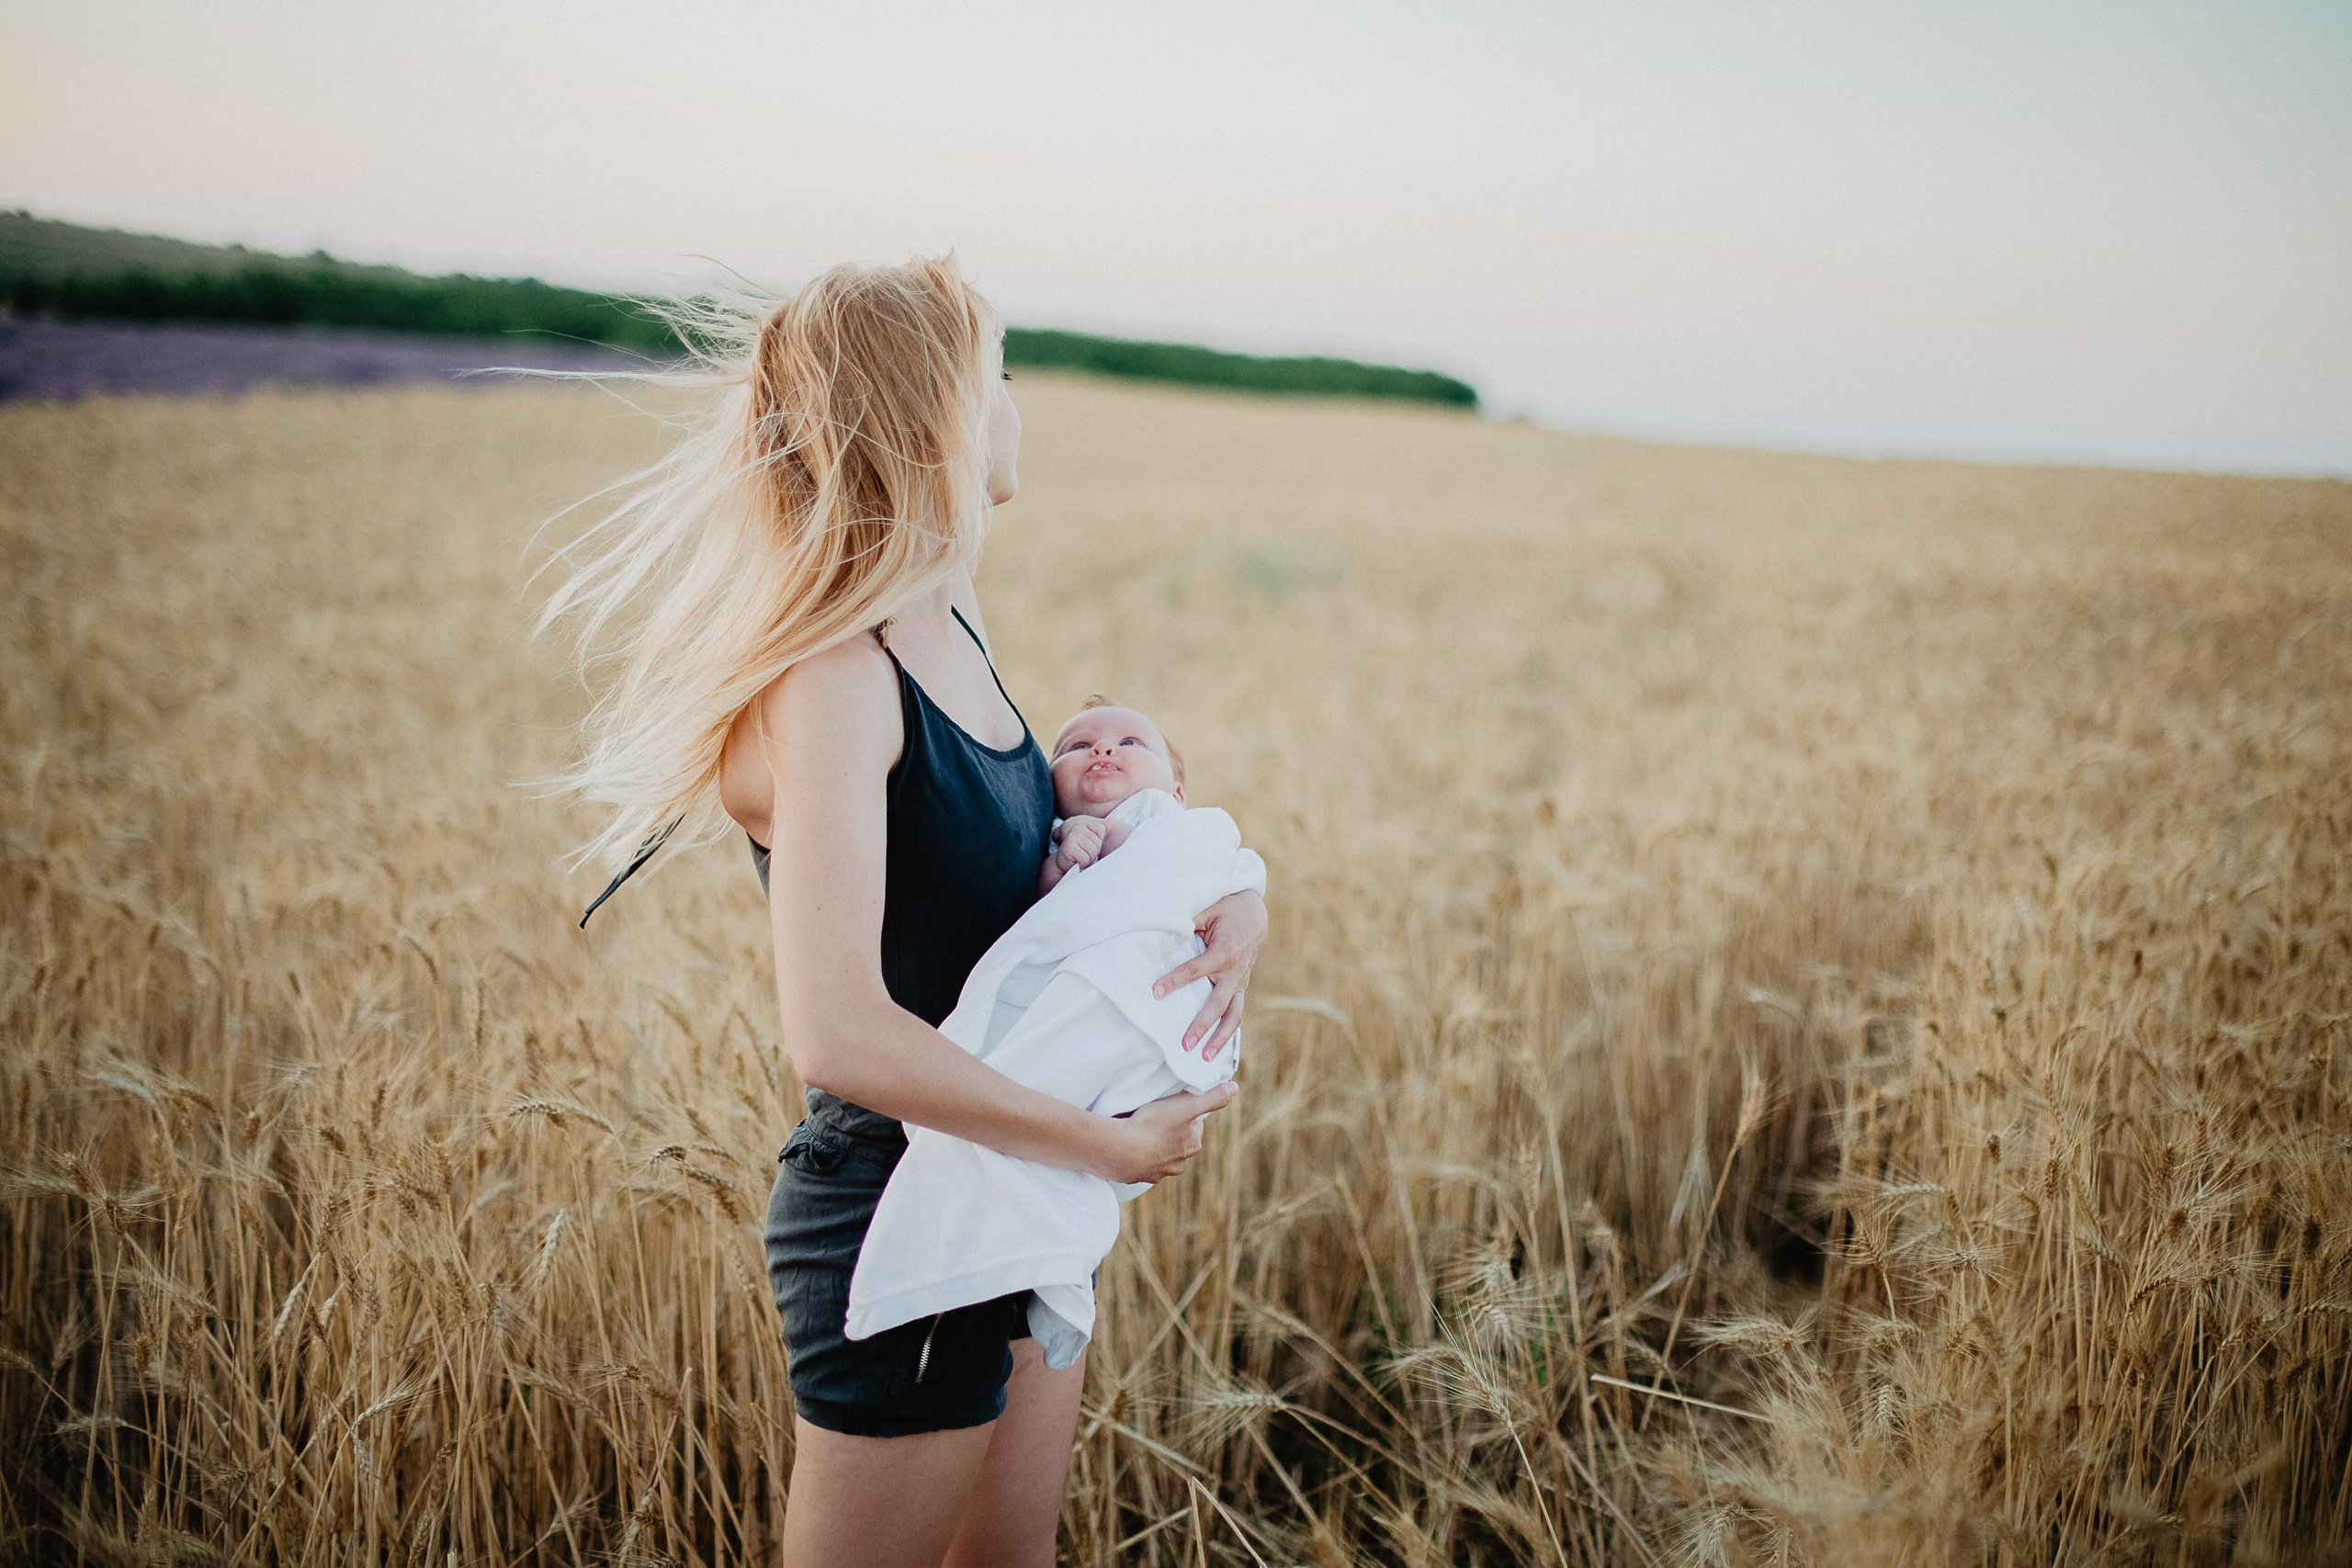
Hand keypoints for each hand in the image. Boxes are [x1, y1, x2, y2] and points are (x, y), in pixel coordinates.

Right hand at [1053, 815, 1110, 874]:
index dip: (1098, 841)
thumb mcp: (1094, 838)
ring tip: (1081, 858)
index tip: (1090, 845)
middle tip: (1085, 853)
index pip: (1101, 829)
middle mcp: (1077, 828)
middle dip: (1094, 852)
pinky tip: (1076, 861)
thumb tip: (1113, 821)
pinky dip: (1083, 863)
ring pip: (1092, 851)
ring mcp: (1072, 836)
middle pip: (1097, 843)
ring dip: (1089, 859)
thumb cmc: (1081, 851)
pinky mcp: (1068, 848)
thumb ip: (1105, 828)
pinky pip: (1085, 858)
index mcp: (1084, 824)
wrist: (1065, 863)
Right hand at [1102, 1082, 1238, 1184]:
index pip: (1194, 1126)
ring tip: (1142, 1133)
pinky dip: (1140, 1157)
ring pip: (1161, 1156)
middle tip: (1157, 1118)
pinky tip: (1132, 1148)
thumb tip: (1234, 1088)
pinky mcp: (1139, 1177)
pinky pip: (1143, 1165)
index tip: (1173, 1107)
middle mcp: (1179, 1163)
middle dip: (1172, 1132)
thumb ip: (1212, 1098)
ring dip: (1155, 1146)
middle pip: (1179, 1142)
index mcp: (1192, 1146)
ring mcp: (1158, 1172)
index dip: (1185, 1114)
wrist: (1122, 1150)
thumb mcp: (1187, 1105)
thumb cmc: (1155, 1126)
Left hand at [1154, 889, 1266, 1061]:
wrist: (1255, 914)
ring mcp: (1240, 982)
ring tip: (1204, 1057)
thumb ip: (1188, 921)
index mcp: (1224, 951)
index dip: (1174, 981)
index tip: (1155, 993)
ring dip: (1220, 1038)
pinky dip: (1227, 1032)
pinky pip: (1235, 1013)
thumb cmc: (1226, 908)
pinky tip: (1214, 1049)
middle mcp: (1235, 971)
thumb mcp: (1208, 908)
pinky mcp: (1240, 987)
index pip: (1195, 970)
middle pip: (1217, 1004)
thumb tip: (1164, 932)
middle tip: (1184, 1044)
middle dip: (1201, 1025)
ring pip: (1233, 1015)